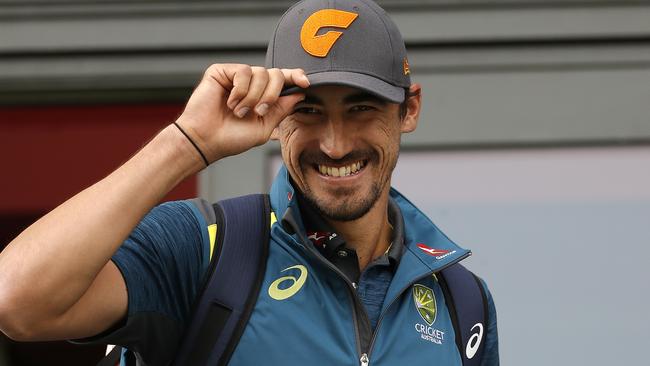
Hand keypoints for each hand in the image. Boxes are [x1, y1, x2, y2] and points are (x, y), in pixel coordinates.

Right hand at [175, 64, 309, 162]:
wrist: (206, 140)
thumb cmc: (232, 138)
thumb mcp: (264, 127)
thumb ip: (281, 110)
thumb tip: (299, 93)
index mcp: (263, 96)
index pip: (283, 80)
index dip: (296, 77)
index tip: (305, 83)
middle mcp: (251, 85)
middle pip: (276, 74)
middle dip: (272, 95)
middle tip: (259, 112)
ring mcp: (236, 77)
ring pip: (261, 73)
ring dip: (254, 96)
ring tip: (240, 111)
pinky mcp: (222, 71)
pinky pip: (244, 71)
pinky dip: (241, 90)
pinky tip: (230, 102)